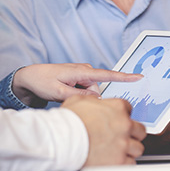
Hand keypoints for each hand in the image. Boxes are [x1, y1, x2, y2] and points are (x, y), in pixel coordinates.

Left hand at [12, 63, 142, 106]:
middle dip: (86, 99)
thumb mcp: (58, 93)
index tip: (139, 77)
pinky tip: (64, 93)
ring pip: (91, 93)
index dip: (123, 77)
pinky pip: (85, 91)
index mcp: (81, 71)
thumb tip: (97, 100)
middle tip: (66, 99)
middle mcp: (84, 70)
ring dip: (80, 98)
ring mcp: (81, 74)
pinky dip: (78, 95)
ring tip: (62, 95)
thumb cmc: (42, 82)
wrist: (30, 76)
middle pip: (97, 91)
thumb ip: (79, 97)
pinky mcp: (78, 78)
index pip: (106, 75)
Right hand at [62, 96, 146, 165]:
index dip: (121, 115)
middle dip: (131, 133)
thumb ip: (91, 100)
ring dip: (129, 149)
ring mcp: (123, 143)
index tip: (117, 120)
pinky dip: (124, 163)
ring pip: (137, 148)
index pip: (129, 109)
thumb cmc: (68, 122)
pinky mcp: (120, 160)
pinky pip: (130, 163)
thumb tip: (94, 101)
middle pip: (139, 130)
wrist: (63, 140)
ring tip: (117, 150)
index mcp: (116, 108)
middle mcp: (124, 125)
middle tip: (121, 136)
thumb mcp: (77, 100)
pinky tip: (115, 160)